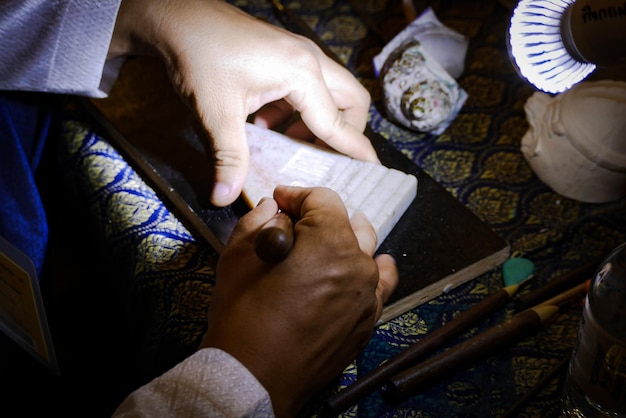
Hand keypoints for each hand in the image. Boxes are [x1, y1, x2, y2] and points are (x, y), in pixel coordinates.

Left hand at [109, 0, 378, 206]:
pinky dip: (298, 110)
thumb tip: (224, 198)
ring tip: (291, 144)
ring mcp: (299, 54)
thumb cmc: (199, 57)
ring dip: (319, 121)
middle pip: (351, 100)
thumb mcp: (215, 112)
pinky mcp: (284, 54)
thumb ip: (228, 157)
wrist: (176, 16)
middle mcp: (310, 61)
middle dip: (346, 133)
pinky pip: (308, 87)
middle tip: (324, 158)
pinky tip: (267, 124)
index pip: (339, 122)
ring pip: (332, 92)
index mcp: (303, 74)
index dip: (357, 151)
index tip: (374, 171)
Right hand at [200, 186, 397, 416]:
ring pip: (367, 252)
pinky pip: (377, 286)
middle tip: (293, 225)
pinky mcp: (367, 321)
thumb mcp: (237, 257)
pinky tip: (355, 273)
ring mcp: (367, 296)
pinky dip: (366, 273)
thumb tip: (275, 209)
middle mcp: (358, 264)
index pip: (323, 199)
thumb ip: (258, 220)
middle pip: (349, 222)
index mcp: (329, 242)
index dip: (297, 194)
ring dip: (345, 242)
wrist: (253, 377)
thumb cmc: (242, 316)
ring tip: (324, 247)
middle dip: (320, 217)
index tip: (279, 201)